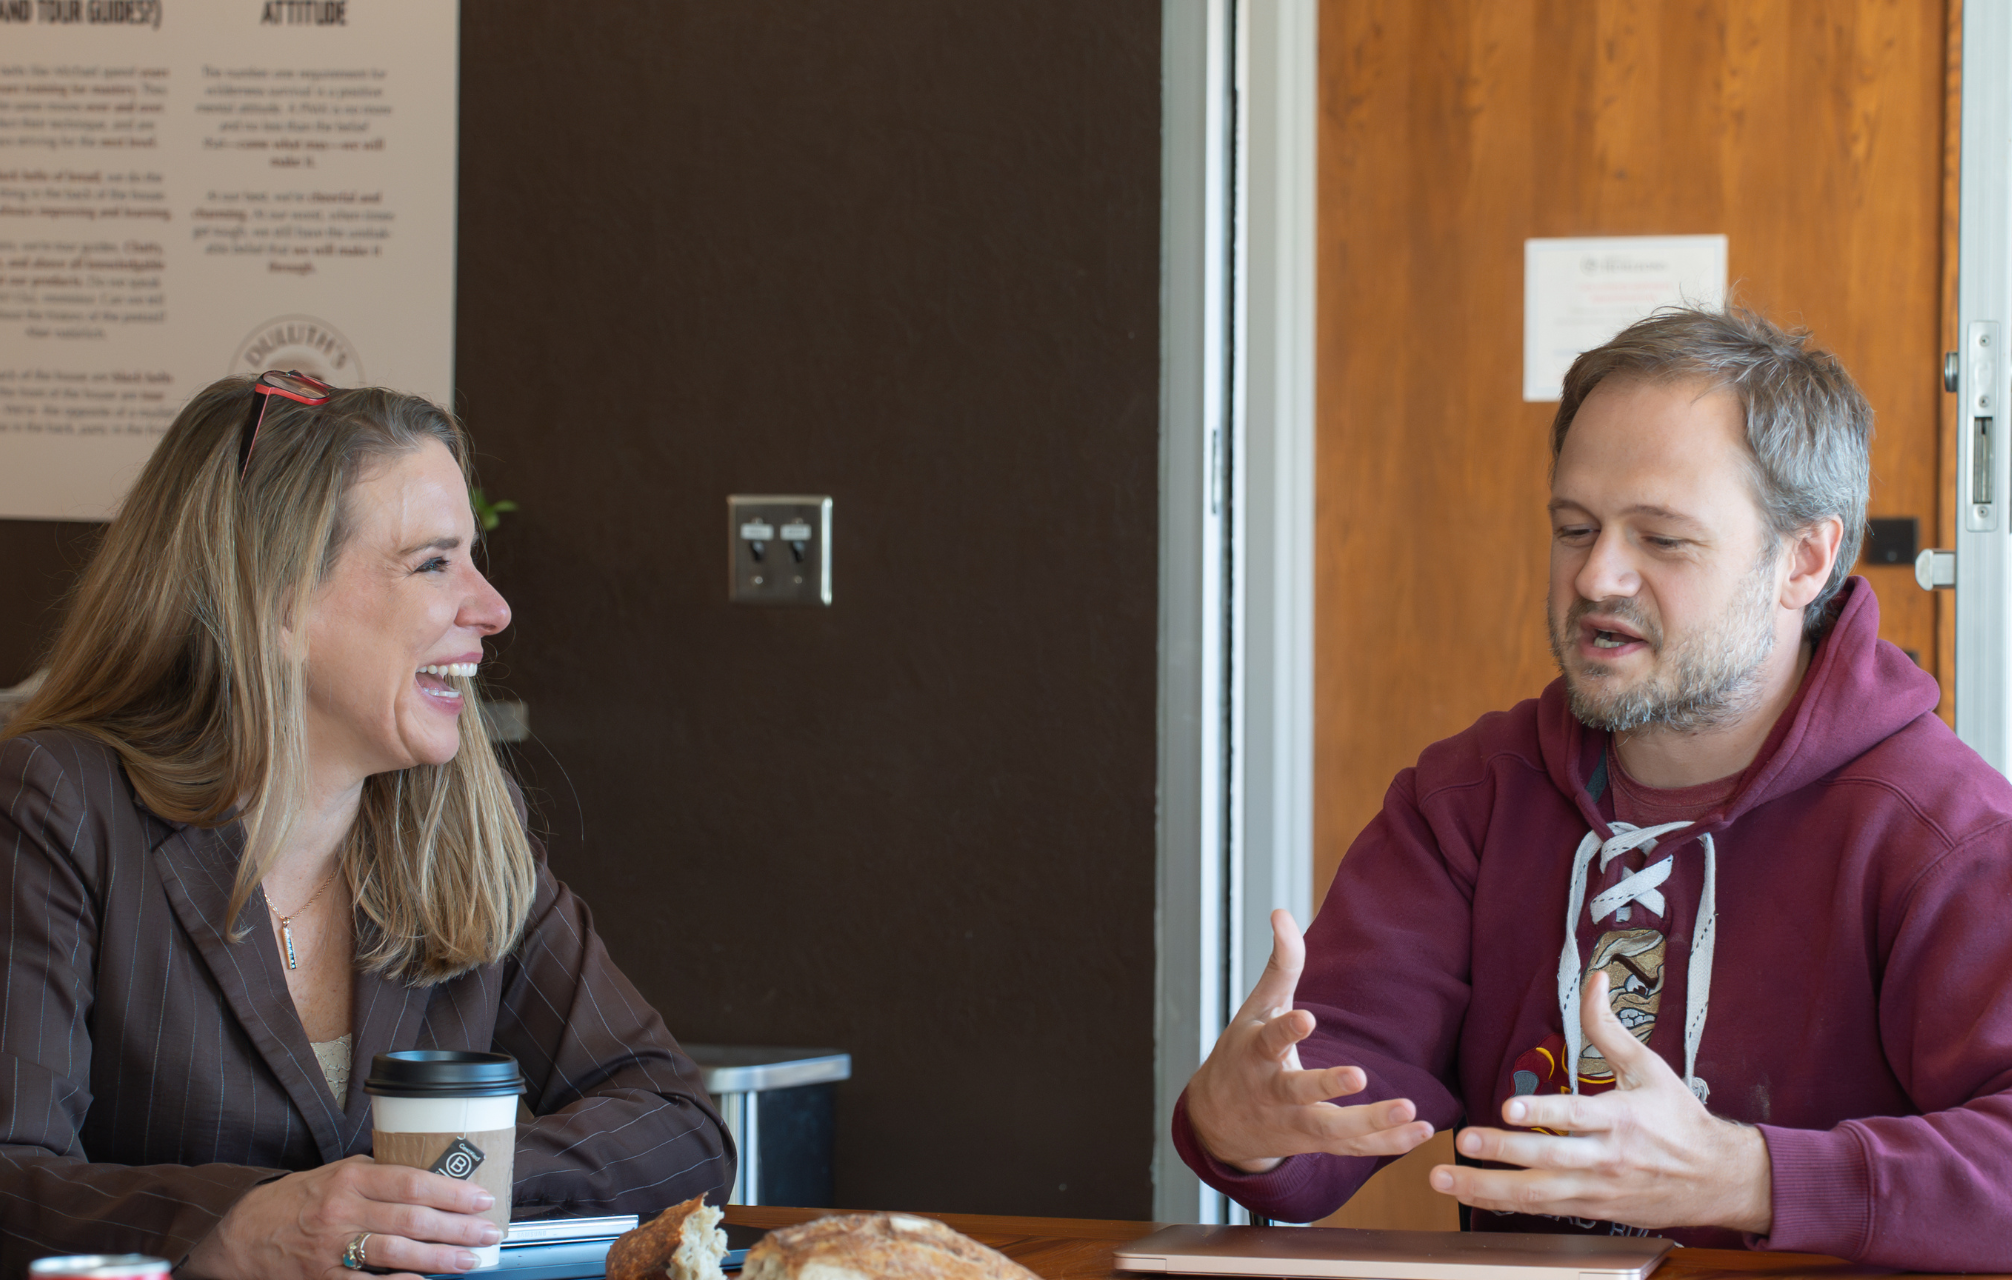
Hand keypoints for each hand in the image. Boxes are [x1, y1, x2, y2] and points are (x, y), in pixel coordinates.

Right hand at [183, 1155, 501, 1279]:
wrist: (240, 1235)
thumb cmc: (296, 1201)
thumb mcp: (334, 1173)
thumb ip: (376, 1173)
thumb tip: (427, 1174)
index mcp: (351, 1178)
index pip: (412, 1182)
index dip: (451, 1192)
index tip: (482, 1198)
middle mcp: (343, 1211)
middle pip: (412, 1219)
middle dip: (457, 1227)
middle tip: (488, 1231)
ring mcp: (332, 1248)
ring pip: (396, 1253)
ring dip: (438, 1258)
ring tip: (469, 1260)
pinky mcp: (322, 1279)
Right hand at [1185, 909, 1435, 1172]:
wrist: (1219, 1122)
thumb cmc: (1243, 1055)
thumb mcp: (1255, 1008)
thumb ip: (1279, 964)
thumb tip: (1282, 912)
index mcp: (1255, 1054)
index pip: (1270, 1040)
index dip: (1287, 1030)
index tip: (1306, 1018)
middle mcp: (1273, 1092)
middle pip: (1299, 1093)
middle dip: (1327, 1086)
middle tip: (1359, 1076)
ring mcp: (1294, 1123)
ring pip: (1330, 1130)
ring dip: (1369, 1124)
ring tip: (1408, 1109)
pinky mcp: (1316, 1144)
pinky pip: (1353, 1149)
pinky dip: (1386, 1143)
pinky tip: (1420, 1130)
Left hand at [1430, 971, 1772, 1232]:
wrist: (1719, 1180)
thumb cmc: (1680, 1119)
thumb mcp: (1650, 1068)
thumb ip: (1610, 1028)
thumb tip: (1595, 978)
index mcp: (1622, 1119)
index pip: (1576, 1116)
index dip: (1541, 1112)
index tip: (1507, 1108)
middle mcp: (1607, 1158)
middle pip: (1549, 1158)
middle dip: (1502, 1152)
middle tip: (1462, 1141)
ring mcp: (1598, 1189)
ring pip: (1539, 1194)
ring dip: (1488, 1189)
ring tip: (1445, 1180)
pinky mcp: (1593, 1210)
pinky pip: (1544, 1211)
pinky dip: (1506, 1206)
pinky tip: (1473, 1197)